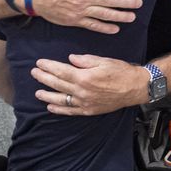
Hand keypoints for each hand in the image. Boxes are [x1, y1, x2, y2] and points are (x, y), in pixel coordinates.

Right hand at [32, 0, 141, 33]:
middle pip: (110, 0)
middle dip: (127, 3)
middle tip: (139, 4)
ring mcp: (80, 10)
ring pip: (104, 14)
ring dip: (120, 16)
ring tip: (132, 17)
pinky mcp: (74, 20)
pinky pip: (93, 25)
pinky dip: (105, 28)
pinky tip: (115, 29)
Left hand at [33, 55, 149, 115]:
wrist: (135, 87)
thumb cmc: (121, 72)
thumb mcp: (104, 60)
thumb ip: (85, 60)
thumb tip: (70, 59)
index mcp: (85, 76)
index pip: (61, 71)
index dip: (48, 66)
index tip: (39, 63)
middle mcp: (82, 91)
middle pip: (57, 84)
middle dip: (44, 78)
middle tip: (34, 73)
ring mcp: (85, 103)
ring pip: (61, 99)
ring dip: (47, 95)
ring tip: (37, 92)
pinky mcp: (89, 110)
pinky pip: (70, 111)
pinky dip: (59, 110)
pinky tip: (51, 107)